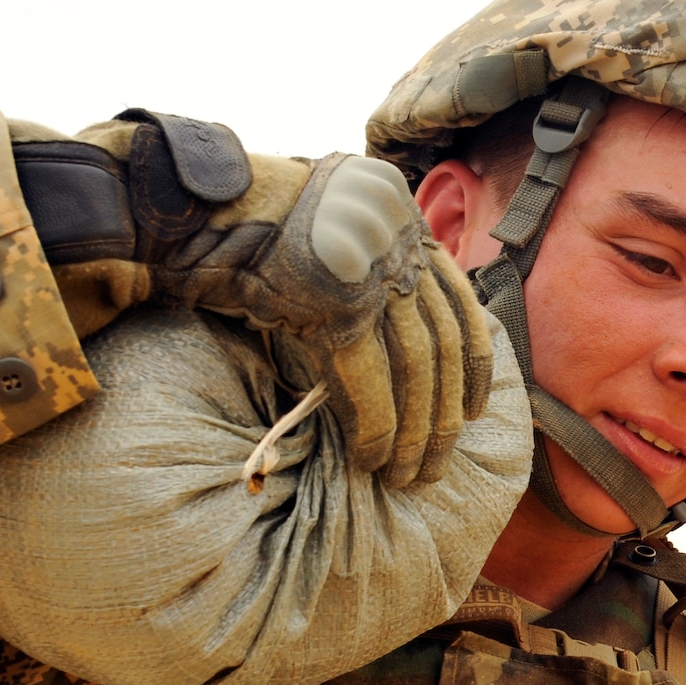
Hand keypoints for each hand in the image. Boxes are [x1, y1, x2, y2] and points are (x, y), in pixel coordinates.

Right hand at [155, 152, 493, 485]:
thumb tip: (394, 349)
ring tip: (404, 477)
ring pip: (415, 367)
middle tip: (434, 468)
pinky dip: (376, 423)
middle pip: (442, 347)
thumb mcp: (337, 242)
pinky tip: (372, 458)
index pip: (460, 309)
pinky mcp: (339, 299)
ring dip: (412, 433)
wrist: (210, 207)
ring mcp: (374, 269)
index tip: (474, 411)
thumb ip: (371, 280)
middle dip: (441, 418)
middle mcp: (400, 244)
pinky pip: (370, 375)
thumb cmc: (262, 231)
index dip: (474, 366)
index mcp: (407, 225)